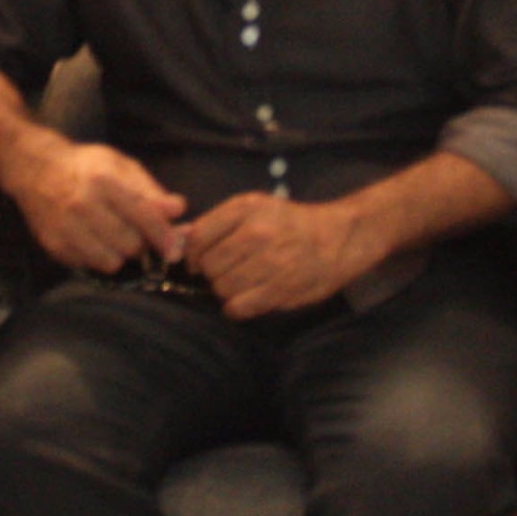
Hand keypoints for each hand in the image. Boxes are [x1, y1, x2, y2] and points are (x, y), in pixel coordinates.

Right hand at [9, 136, 186, 275]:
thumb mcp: (121, 167)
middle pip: (131, 244)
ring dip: (120, 253)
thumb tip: (178, 209)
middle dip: (140, 242)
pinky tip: (93, 239)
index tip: (176, 250)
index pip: (143, 216)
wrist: (36, 169)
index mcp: (104, 181)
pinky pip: (91, 266)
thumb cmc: (86, 167)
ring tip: (113, 235)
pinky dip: (98, 257)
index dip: (164, 236)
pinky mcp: (55, 246)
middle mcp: (83, 205)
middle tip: (134, 230)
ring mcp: (66, 228)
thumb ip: (150, 190)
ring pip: (112, 262)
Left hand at [179, 190, 381, 318]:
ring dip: (226, 291)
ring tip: (242, 283)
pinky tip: (248, 298)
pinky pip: (239, 307)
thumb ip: (217, 223)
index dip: (191, 254)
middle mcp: (257, 233)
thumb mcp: (255, 208)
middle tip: (228, 271)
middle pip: (208, 266)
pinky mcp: (281, 289)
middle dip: (212, 273)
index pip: (198, 237)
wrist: (340, 237)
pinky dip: (238, 307)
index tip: (198, 261)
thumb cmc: (291, 223)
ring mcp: (270, 262)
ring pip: (222, 288)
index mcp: (247, 209)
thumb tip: (177, 239)